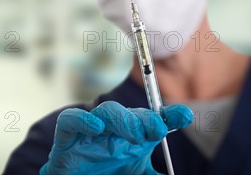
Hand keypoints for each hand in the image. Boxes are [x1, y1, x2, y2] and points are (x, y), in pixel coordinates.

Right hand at [40, 101, 192, 174]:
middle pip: (130, 113)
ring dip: (122, 119)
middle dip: (146, 118)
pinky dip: (82, 120)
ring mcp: (88, 133)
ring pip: (105, 111)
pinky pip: (70, 120)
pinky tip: (97, 128)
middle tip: (158, 131)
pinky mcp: (65, 138)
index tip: (185, 116)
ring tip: (135, 135)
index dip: (168, 115)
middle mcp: (112, 131)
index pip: (152, 120)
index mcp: (131, 138)